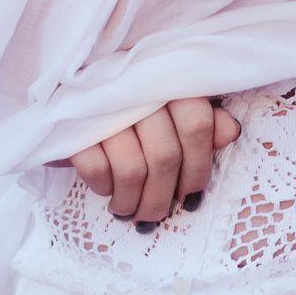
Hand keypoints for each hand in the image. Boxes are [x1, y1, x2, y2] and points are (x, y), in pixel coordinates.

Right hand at [44, 96, 243, 224]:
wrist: (65, 91)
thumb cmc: (125, 104)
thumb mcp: (166, 106)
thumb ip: (200, 118)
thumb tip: (230, 132)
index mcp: (167, 79)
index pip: (197, 123)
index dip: (199, 168)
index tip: (191, 195)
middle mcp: (137, 89)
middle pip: (165, 156)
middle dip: (162, 198)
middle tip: (156, 216)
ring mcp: (102, 106)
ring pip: (132, 169)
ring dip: (133, 203)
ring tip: (129, 212)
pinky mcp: (71, 125)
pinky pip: (96, 169)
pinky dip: (104, 188)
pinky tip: (107, 191)